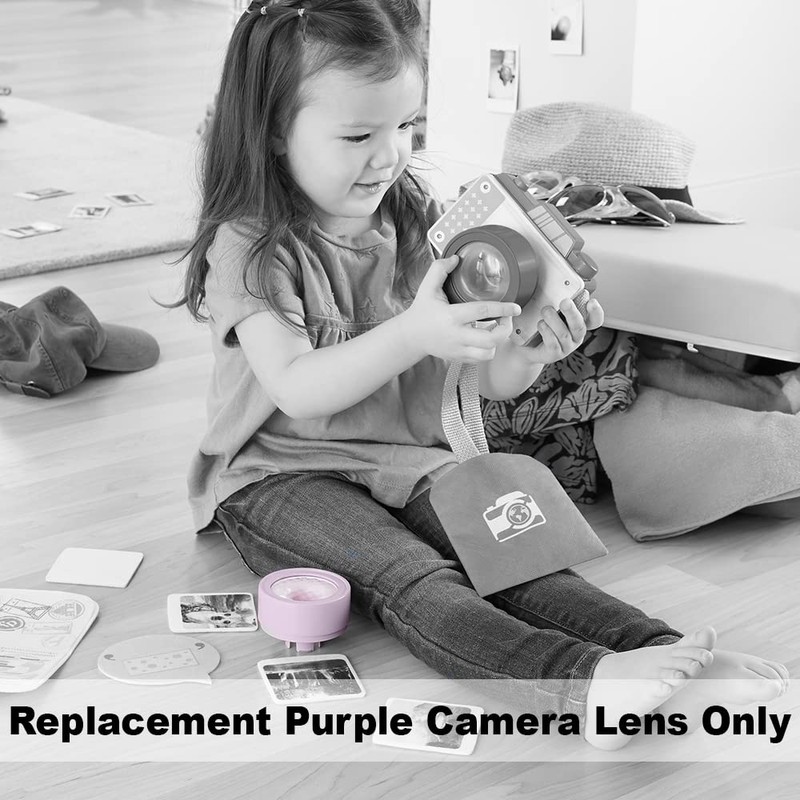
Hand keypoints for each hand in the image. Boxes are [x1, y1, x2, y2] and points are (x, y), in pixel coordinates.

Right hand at [399, 256, 520, 361]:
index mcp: (452, 316)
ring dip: (497, 341)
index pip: (482, 312)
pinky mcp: (459, 358)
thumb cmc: (420, 312)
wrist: (410, 337)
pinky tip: (485, 338)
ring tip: (495, 329)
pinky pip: (481, 358)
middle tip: (506, 318)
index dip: (503, 309)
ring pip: (488, 353)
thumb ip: (439, 269)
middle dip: (505, 329)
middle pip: (491, 339)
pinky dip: (488, 349)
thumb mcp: (427, 288)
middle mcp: (457, 335)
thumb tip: (455, 258)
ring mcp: (459, 349)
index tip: (515, 307)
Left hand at [519, 295, 603, 364]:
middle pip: (579, 326)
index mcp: (579, 324)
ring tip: (545, 311)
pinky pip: (552, 342)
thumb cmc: (542, 326)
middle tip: (565, 302)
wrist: (527, 346)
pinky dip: (546, 331)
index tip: (592, 301)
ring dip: (554, 320)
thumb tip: (567, 289)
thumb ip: (561, 303)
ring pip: (564, 334)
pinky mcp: (554, 354)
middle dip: (572, 313)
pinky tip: (541, 324)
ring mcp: (566, 347)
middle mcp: (576, 337)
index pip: (595, 320)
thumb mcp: (553, 312)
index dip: (596, 312)